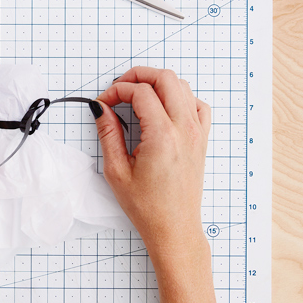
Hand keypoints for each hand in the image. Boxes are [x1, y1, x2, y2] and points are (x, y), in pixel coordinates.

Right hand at [94, 67, 210, 263]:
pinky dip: (179, 96)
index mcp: (162, 136)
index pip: (140, 92)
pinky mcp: (201, 138)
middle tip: (119, 88)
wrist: (174, 227)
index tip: (104, 102)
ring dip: (157, 84)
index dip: (117, 91)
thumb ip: (108, 133)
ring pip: (182, 86)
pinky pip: (196, 104)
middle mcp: (184, 129)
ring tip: (137, 96)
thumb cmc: (147, 206)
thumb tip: (102, 109)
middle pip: (165, 78)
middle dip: (138, 76)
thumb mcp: (117, 170)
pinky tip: (163, 107)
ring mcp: (196, 132)